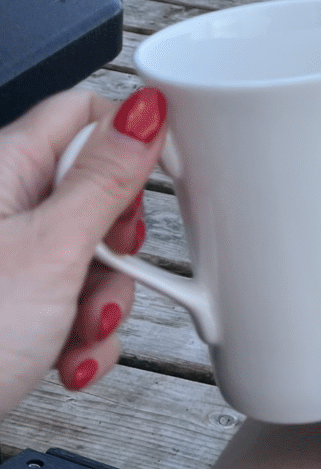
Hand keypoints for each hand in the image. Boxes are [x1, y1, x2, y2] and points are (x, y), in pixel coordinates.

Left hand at [0, 87, 165, 414]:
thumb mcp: (53, 251)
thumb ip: (106, 178)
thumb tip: (145, 111)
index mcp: (6, 169)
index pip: (84, 114)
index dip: (129, 139)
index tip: (158, 177)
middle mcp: (6, 207)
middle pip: (98, 190)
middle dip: (119, 242)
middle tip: (111, 262)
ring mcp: (11, 258)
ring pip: (93, 254)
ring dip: (105, 300)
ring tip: (82, 330)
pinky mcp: (15, 305)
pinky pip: (74, 300)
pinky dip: (82, 333)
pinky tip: (68, 357)